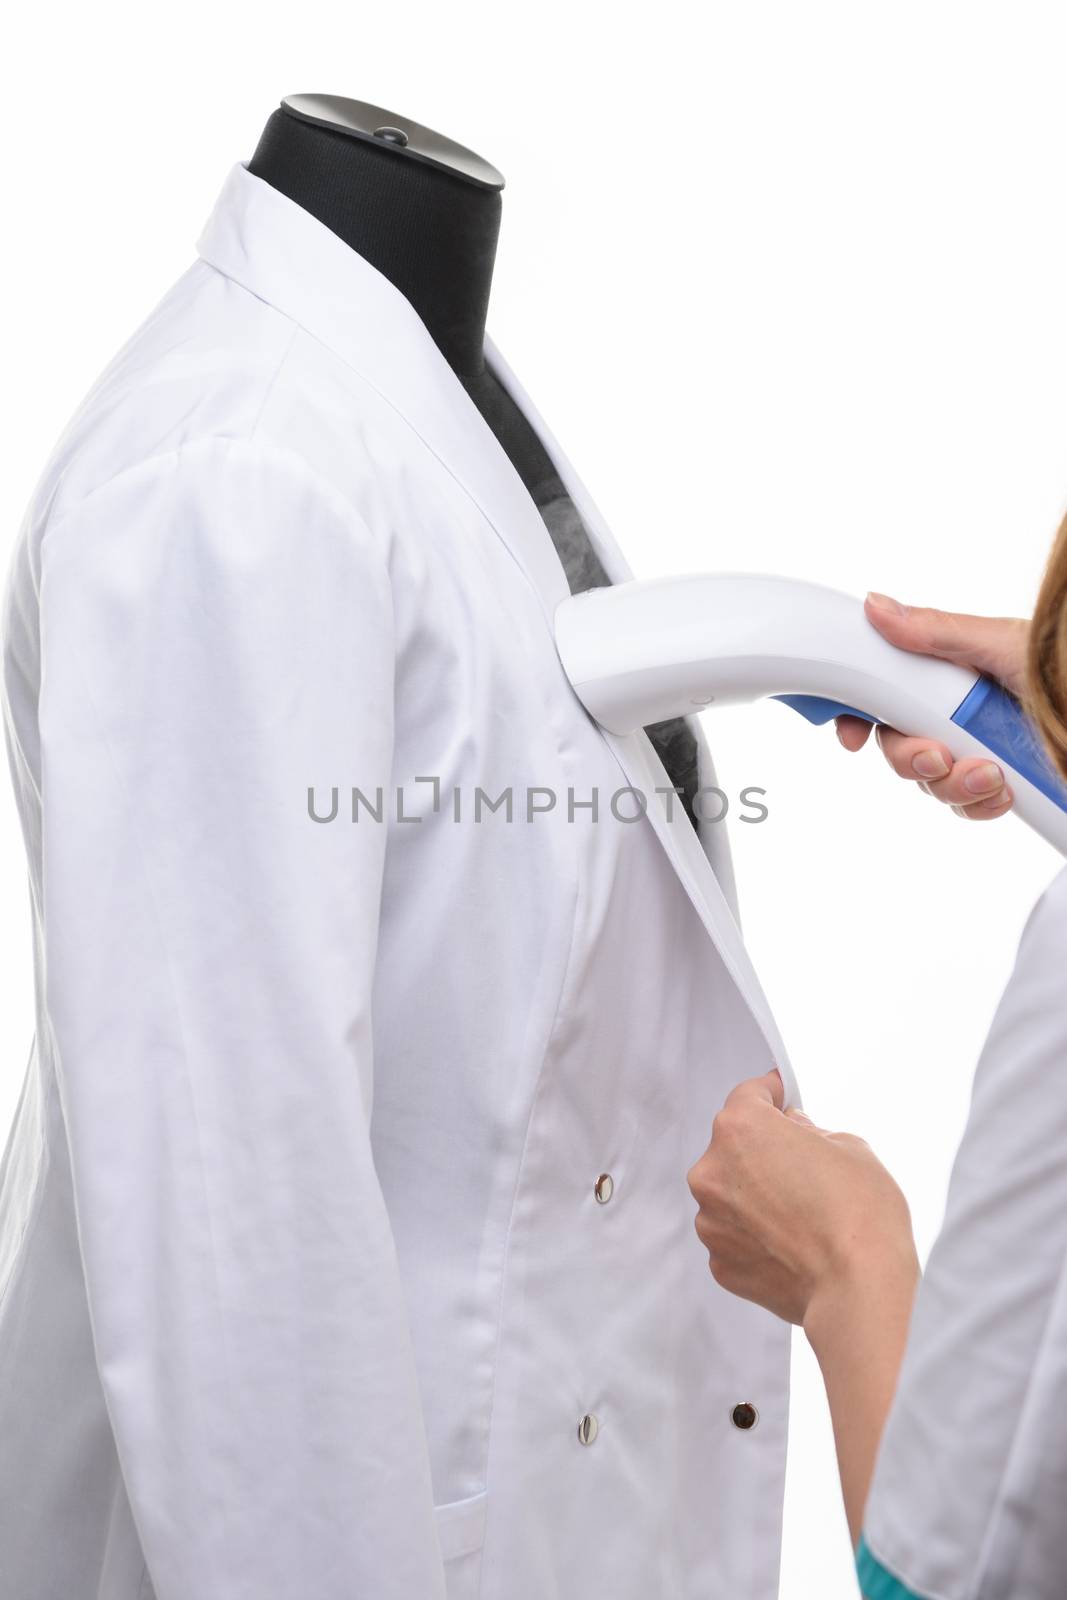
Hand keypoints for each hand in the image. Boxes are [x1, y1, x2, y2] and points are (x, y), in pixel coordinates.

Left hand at [686, 1069, 917, 1332]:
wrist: (858, 1292)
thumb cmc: (861, 1216)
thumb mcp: (851, 1148)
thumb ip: (812, 1132)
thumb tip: (795, 1131)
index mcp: (740, 1128)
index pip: (749, 1096)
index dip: (771, 1096)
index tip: (782, 1098)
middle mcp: (712, 1170)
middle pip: (735, 1148)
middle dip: (765, 1153)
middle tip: (805, 1169)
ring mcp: (710, 1220)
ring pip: (732, 1196)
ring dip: (757, 1198)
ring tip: (803, 1216)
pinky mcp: (719, 1264)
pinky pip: (736, 1238)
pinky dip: (757, 1238)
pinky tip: (793, 1247)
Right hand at [836, 593, 1029, 822]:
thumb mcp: (1002, 646)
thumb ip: (936, 633)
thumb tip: (877, 608)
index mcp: (954, 671)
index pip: (886, 690)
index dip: (859, 713)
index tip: (852, 734)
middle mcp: (961, 710)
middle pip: (898, 743)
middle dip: (912, 757)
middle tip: (938, 754)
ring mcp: (980, 749)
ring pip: (930, 781)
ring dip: (953, 783)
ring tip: (991, 773)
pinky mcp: (1002, 784)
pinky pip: (967, 806)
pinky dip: (981, 802)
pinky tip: (1005, 790)